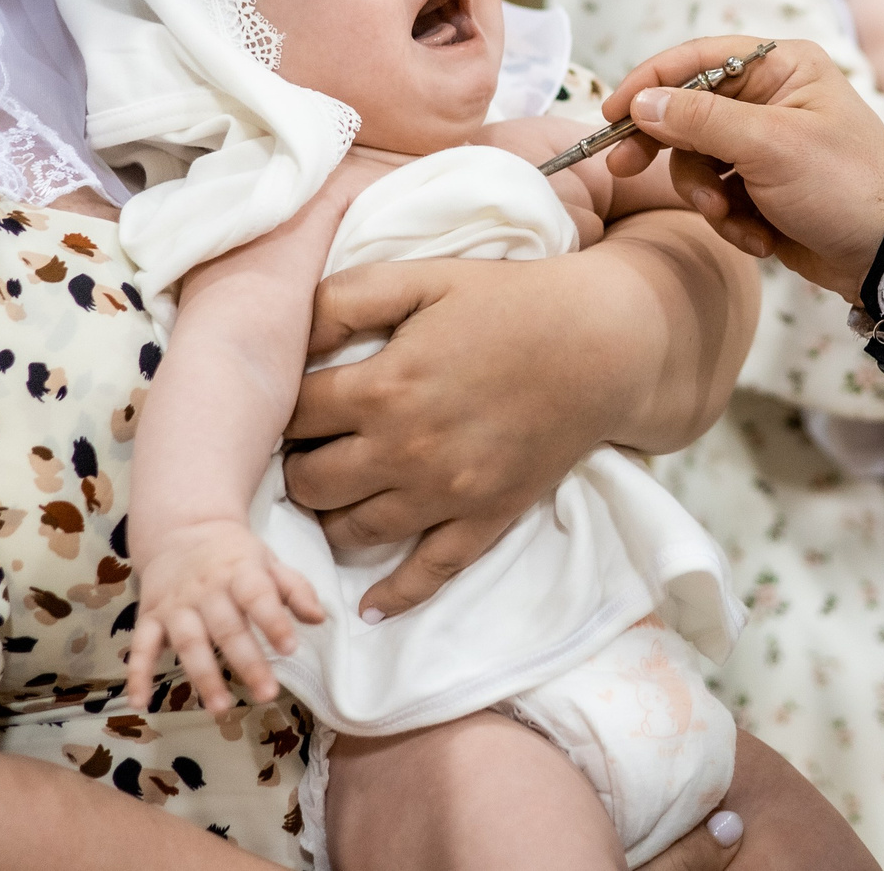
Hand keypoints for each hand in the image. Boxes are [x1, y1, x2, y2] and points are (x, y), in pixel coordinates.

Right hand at [125, 517, 323, 713]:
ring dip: (203, 675)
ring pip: (189, 642)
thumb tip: (319, 619)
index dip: (274, 622)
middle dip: (247, 662)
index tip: (290, 648)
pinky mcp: (150, 616)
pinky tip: (141, 702)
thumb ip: (295, 588)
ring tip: (220, 707)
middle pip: (227, 628)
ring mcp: (175, 604)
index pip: (258, 597)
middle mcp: (206, 589)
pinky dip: (137, 674)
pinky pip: (141, 646)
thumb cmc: (234, 554)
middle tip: (267, 694)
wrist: (181, 529)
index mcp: (240, 572)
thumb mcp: (268, 560)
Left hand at [280, 219, 754, 619]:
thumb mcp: (423, 277)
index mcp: (382, 388)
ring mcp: (446, 494)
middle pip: (309, 484)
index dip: (280, 409)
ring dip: (329, 519)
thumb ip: (347, 298)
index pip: (293, 417)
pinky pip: (429, 573)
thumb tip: (292, 335)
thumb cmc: (510, 301)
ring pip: (351, 533)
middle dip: (296, 467)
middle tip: (306, 451)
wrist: (602, 342)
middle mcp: (404, 451)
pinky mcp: (485, 518)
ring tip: (334, 496)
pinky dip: (393, 596)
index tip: (287, 405)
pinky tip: (370, 606)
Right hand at [602, 37, 883, 300]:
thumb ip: (701, 120)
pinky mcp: (764, 187)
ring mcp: (766, 145)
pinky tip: (761, 237)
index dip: (649, 83)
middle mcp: (771, 98)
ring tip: (732, 218)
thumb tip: (642, 102)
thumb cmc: (846, 185)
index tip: (612, 115)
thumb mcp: (771, 146)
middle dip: (669, 148)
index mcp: (782, 67)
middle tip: (628, 167)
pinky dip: (732, 220)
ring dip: (706, 195)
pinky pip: (719, 195)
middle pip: (688, 111)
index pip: (696, 60)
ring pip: (697, 160)